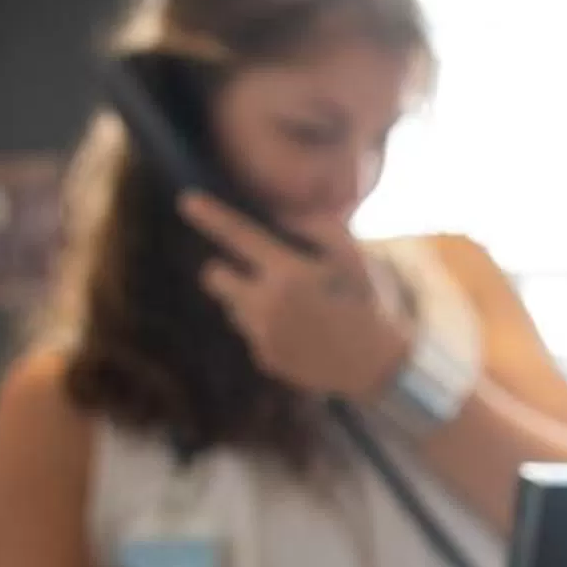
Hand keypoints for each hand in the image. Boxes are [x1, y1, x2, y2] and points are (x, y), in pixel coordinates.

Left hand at [180, 191, 408, 402]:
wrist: (380, 366)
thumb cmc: (370, 303)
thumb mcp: (353, 257)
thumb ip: (318, 228)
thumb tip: (282, 219)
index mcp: (289, 272)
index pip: (239, 236)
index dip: (211, 216)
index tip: (186, 200)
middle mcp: (267, 304)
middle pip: (214, 277)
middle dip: (223, 270)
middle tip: (248, 271)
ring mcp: (263, 335)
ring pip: (232, 308)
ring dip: (250, 301)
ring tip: (292, 308)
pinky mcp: (265, 359)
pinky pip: (252, 335)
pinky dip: (268, 330)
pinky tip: (301, 334)